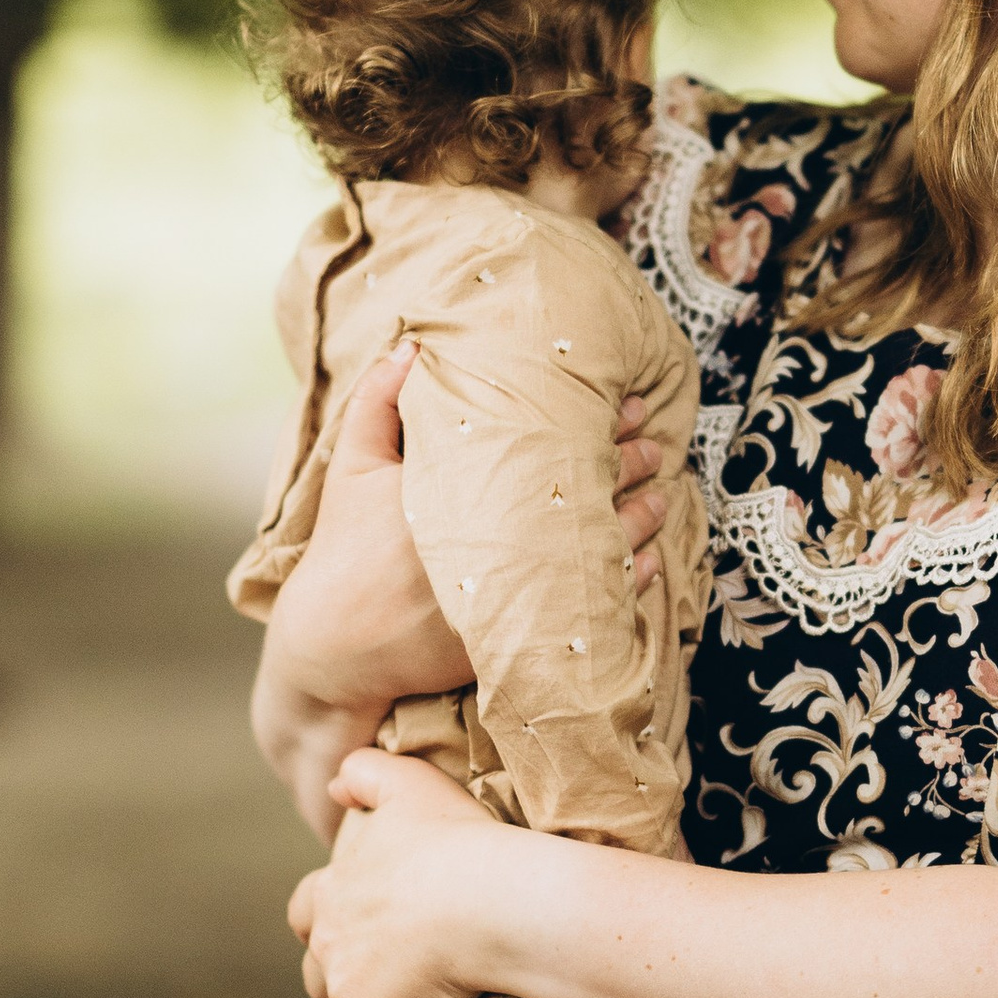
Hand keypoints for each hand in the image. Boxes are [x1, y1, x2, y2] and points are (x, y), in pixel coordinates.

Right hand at [252, 355, 671, 832]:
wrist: (335, 651)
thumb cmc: (341, 555)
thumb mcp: (351, 471)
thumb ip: (378, 403)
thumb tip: (412, 346)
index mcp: (450, 490)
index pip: (543, 445)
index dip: (596, 423)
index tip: (626, 404)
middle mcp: (486, 541)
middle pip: (580, 490)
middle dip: (627, 461)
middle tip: (653, 438)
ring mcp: (508, 593)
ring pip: (598, 545)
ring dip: (639, 514)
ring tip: (662, 487)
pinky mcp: (519, 636)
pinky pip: (592, 603)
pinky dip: (629, 576)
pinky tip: (651, 554)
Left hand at [288, 748, 504, 997]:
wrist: (490, 904)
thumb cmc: (457, 843)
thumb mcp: (410, 785)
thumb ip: (366, 772)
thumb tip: (335, 782)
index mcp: (332, 894)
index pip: (305, 911)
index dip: (325, 918)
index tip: (355, 922)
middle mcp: (330, 949)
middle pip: (318, 976)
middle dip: (343, 978)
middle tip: (388, 977)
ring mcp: (353, 996)